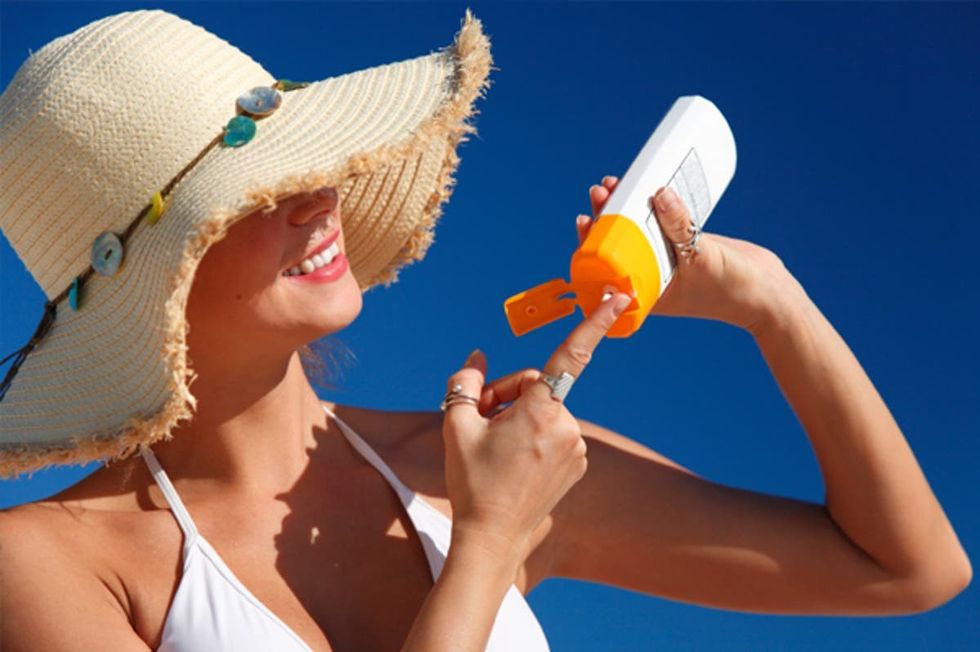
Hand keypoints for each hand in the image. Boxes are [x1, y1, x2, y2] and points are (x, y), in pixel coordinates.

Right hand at [440, 290, 631, 559]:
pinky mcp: (577, 465)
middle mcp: (567, 427)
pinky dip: (534, 436)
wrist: (492, 537)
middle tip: (480, 419)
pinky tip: (513, 460)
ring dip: (520, 417)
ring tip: (494, 446)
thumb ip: (465, 384)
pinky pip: (555, 433)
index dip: (594, 323)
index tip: (618, 298)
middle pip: (536, 386)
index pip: (571, 355)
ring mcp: (577, 448)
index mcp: (540, 411)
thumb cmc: (472, 481)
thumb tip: (478, 357)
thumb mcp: (455, 426)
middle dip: (508, 395)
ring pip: (545, 410)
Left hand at [577, 176, 807, 334]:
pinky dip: (649, 207)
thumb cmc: (733, 289)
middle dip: (604, 218)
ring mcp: (667, 260)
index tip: (585, 221)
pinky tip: (641, 189)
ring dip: (623, 209)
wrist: (769, 295)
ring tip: (612, 184)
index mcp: (645, 290)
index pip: (607, 267)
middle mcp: (651, 275)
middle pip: (617, 245)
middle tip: (599, 191)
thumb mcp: (701, 256)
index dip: (592, 244)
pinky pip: (660, 224)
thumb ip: (679, 225)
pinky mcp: (683, 245)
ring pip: (636, 231)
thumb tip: (658, 194)